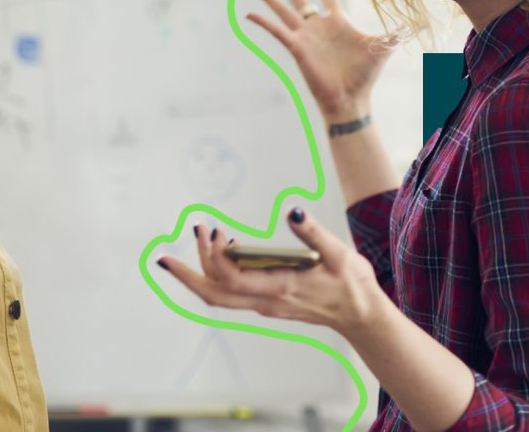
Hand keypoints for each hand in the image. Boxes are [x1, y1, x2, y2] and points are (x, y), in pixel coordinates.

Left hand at [157, 208, 388, 336]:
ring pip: (220, 296)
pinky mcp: (268, 302)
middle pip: (213, 295)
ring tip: (202, 236)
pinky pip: (233, 292)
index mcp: (280, 287)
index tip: (208, 232)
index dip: (211, 257)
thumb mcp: (338, 253)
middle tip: (166, 256)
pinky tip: (228, 247)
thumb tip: (292, 211)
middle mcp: (267, 301)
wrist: (361, 317)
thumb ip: (312, 233)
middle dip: (187, 275)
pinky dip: (219, 273)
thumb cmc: (353, 286)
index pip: (231, 279)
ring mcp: (265, 305)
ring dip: (201, 272)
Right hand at [245, 0, 395, 118]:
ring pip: (284, 12)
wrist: (350, 97)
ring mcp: (305, 37)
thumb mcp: (383, 47)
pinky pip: (276, 31)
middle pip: (299, 0)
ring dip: (270, 0)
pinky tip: (249, 14)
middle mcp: (318, 27)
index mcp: (337, 22)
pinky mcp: (296, 47)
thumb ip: (395, 34)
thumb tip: (415, 26)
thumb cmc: (365, 75)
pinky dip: (263, 22)